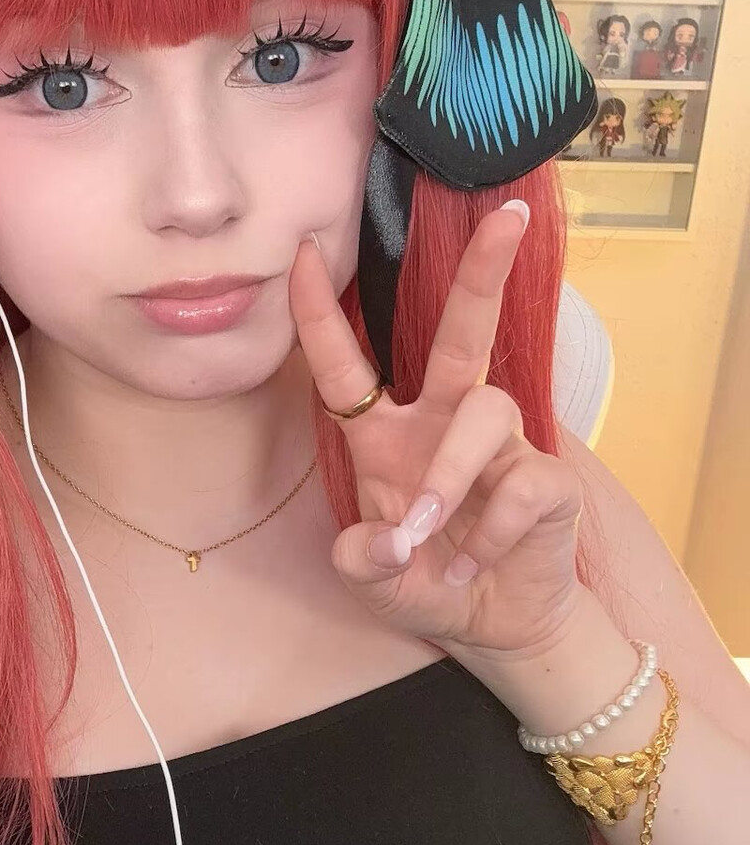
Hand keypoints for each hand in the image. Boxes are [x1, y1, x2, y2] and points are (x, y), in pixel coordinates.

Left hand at [288, 201, 585, 663]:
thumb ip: (362, 563)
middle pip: (461, 334)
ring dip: (452, 474)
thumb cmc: (425, 583)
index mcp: (385, 436)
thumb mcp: (372, 583)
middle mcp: (441, 423)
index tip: (299, 253)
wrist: (495, 627)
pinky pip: (521, 483)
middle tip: (503, 217)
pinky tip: (476, 565)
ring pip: (483, 412)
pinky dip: (492, 532)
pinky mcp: (545, 481)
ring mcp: (500, 447)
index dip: (318, 314)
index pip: (345, 367)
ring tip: (435, 537)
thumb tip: (388, 540)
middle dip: (481, 274)